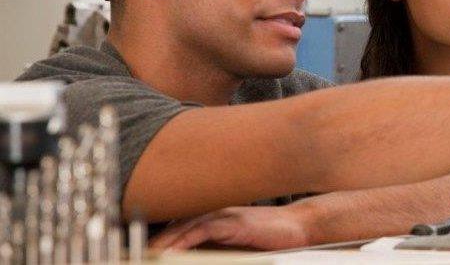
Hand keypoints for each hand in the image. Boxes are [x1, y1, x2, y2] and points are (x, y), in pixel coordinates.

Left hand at [149, 204, 310, 250]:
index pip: (173, 229)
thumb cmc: (268, 238)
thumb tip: (190, 257)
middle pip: (172, 227)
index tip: (134, 255)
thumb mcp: (233, 246)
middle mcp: (212, 212)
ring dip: (160, 245)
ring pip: (182, 228)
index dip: (152, 241)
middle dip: (149, 244)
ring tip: (141, 258)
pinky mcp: (233, 223)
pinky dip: (182, 242)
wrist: (299, 227)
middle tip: (128, 257)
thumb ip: (210, 249)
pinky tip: (169, 253)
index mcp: (209, 217)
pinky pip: (201, 231)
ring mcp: (222, 215)